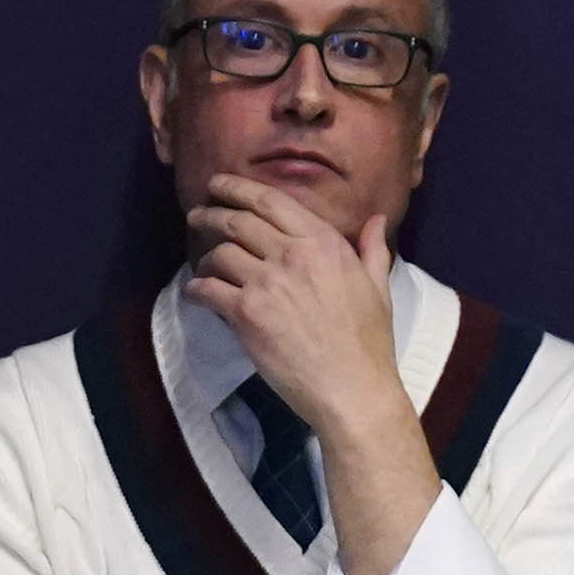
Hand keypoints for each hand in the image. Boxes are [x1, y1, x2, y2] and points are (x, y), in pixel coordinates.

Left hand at [182, 176, 405, 435]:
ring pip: (219, 254)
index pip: (272, 201)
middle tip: (196, 215)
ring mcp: (267, 282)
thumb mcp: (378, 288)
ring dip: (204, 258)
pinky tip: (194, 294)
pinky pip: (207, 289)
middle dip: (210, 214)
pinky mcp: (247, 313)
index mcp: (325, 243)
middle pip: (238, 221)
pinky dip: (195, 290)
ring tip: (201, 266)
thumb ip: (372, 250)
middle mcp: (294, 254)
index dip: (238, 188)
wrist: (353, 389)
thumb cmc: (369, 343)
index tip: (219, 186)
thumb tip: (377, 220)